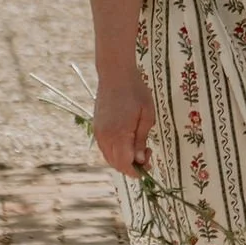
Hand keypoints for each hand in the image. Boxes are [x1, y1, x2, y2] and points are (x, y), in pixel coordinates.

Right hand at [89, 0, 154, 175]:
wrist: (115, 74)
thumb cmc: (136, 92)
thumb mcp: (146, 116)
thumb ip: (141, 140)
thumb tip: (140, 161)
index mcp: (118, 135)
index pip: (125, 165)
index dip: (137, 171)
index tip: (149, 165)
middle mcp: (105, 137)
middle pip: (116, 164)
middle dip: (131, 166)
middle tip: (147, 153)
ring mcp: (98, 133)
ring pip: (109, 158)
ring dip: (123, 159)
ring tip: (138, 147)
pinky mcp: (96, 128)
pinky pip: (105, 148)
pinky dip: (116, 152)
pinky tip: (127, 142)